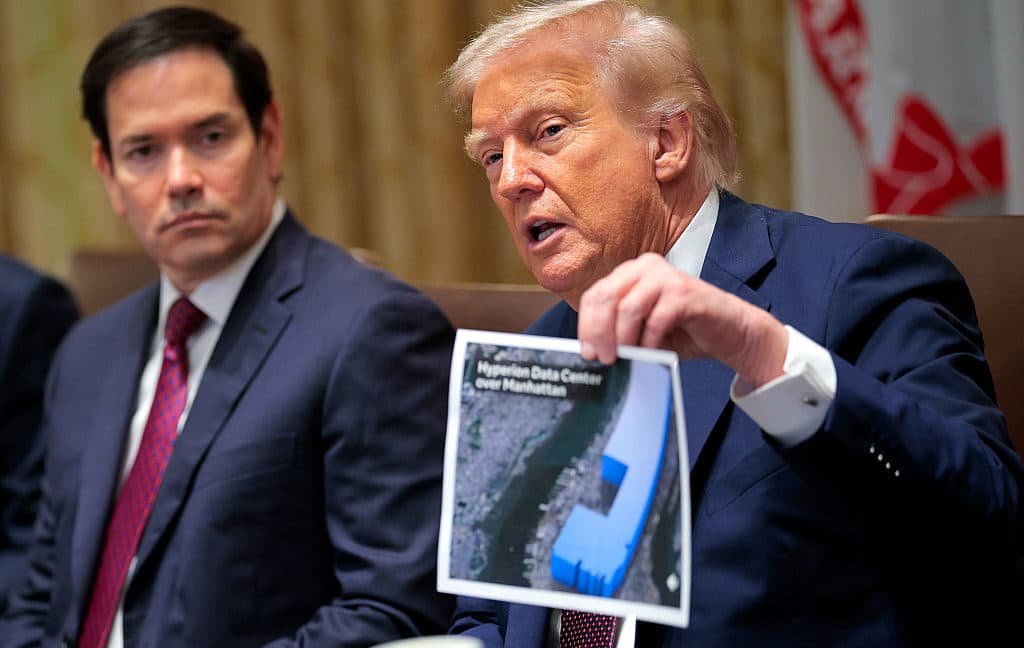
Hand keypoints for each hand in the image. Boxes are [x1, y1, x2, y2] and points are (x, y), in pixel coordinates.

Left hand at [577, 253, 788, 387]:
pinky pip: (656, 319)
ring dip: (622, 339)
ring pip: (627, 308)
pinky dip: (650, 341)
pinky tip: (652, 353)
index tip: (587, 352)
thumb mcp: (641, 330)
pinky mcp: (685, 292)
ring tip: (625, 358)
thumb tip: (591, 349)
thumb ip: (617, 330)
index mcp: (630, 274)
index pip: (595, 295)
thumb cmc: (682, 331)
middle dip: (599, 332)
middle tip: (603, 359)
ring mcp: (666, 277)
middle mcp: (645, 268)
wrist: (729, 331)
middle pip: (606, 298)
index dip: (586, 325)